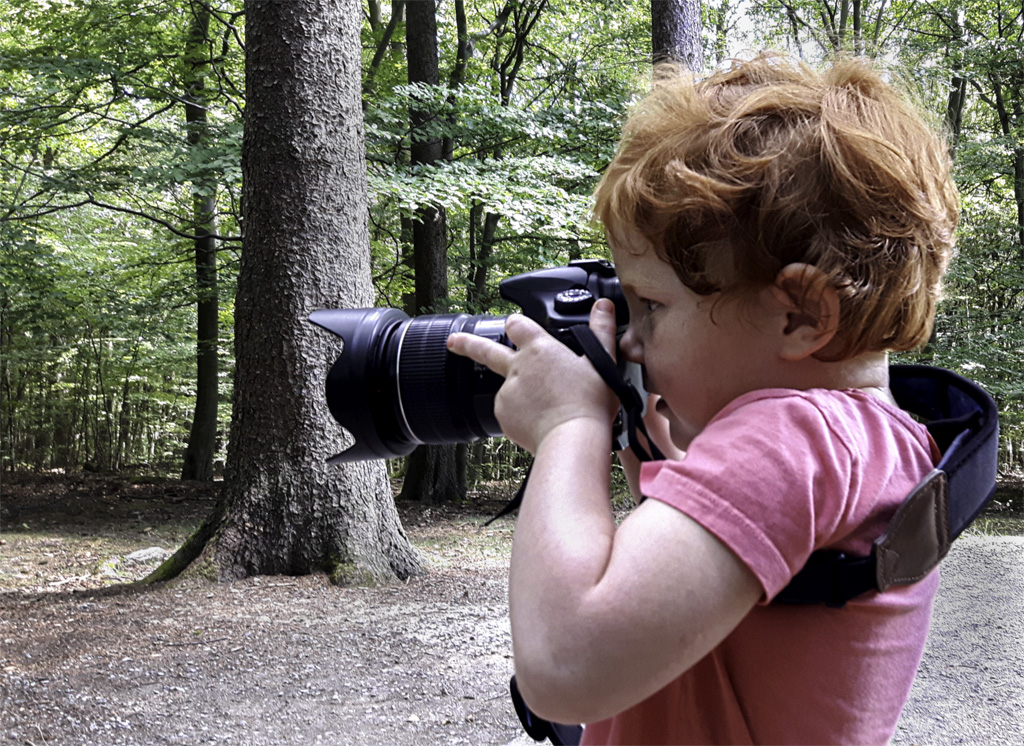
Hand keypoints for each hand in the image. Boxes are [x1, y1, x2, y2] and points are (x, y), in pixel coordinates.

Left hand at [447, 299, 619, 452]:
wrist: (573, 438)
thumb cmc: (589, 403)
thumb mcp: (602, 362)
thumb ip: (601, 330)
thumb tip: (603, 306)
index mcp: (540, 349)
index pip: (517, 324)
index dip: (516, 322)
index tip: (513, 324)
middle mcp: (517, 367)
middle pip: (485, 350)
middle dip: (466, 344)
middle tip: (453, 342)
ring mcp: (507, 392)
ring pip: (507, 387)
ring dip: (518, 393)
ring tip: (547, 407)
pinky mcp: (503, 415)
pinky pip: (509, 412)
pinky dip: (521, 415)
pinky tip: (541, 420)